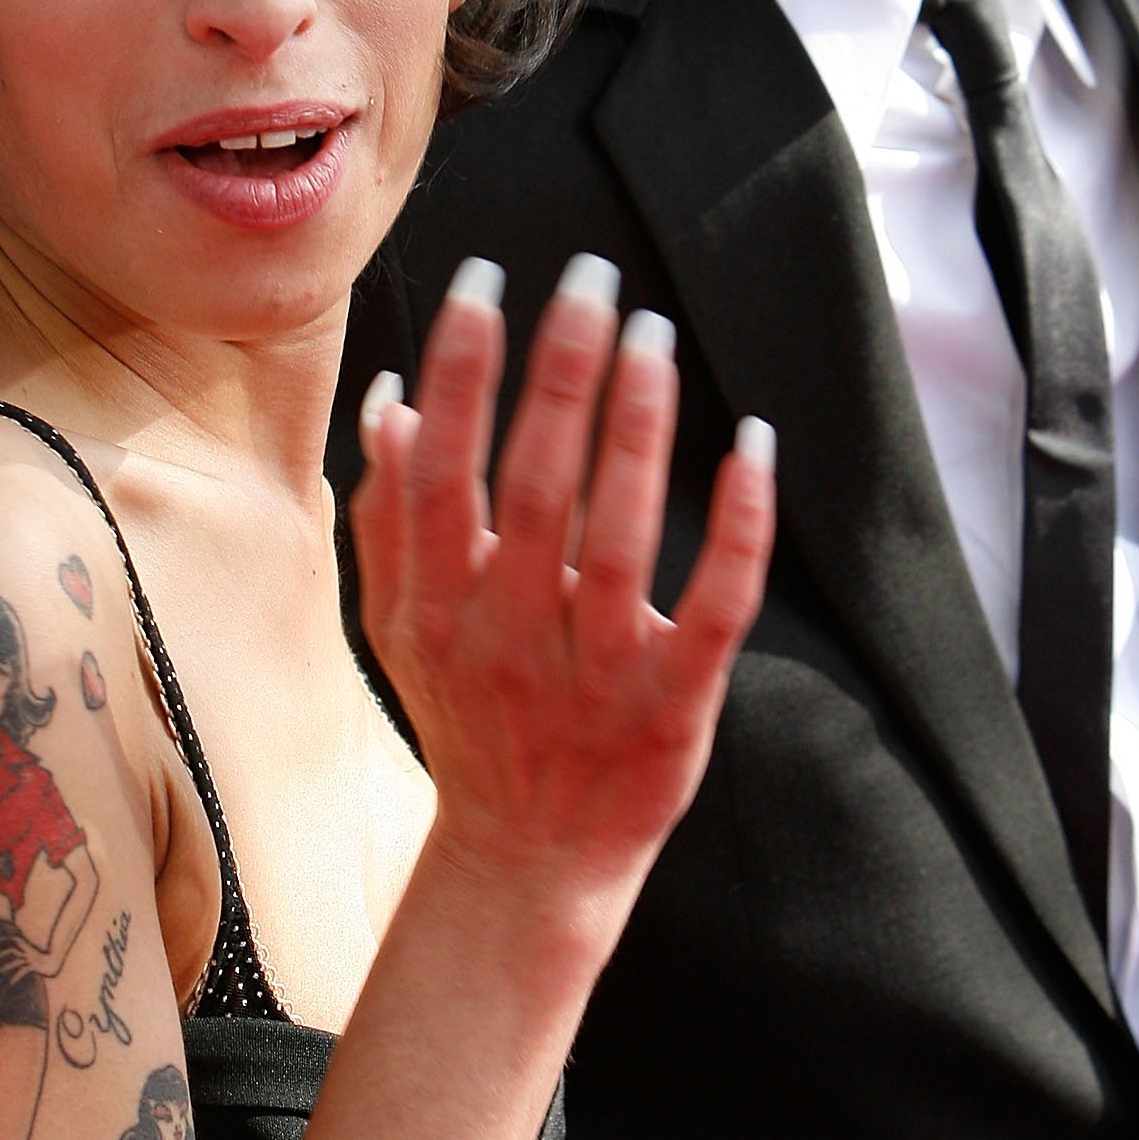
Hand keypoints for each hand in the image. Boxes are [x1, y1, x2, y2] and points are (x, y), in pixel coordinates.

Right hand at [351, 256, 772, 926]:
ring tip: (651, 335)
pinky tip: (752, 444)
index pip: (445, 467)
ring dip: (637, 426)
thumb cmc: (467, 722)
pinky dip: (739, 526)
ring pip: (620, 533)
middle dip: (560, 371)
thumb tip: (388, 397)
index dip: (462, 372)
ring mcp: (595, 674)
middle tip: (590, 278)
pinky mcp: (674, 709)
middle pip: (535, 484)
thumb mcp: (398, 631)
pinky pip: (714, 608)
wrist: (526, 861)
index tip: (488, 282)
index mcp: (438, 605)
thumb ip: (386, 520)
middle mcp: (509, 634)